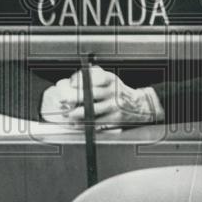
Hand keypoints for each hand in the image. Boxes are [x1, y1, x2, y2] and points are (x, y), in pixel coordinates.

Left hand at [41, 67, 159, 123]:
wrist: (139, 106)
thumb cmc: (118, 91)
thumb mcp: (109, 79)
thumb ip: (94, 77)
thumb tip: (72, 81)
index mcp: (110, 79)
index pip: (93, 77)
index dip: (79, 80)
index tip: (69, 84)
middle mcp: (112, 91)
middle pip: (90, 94)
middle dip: (73, 97)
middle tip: (62, 100)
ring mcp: (114, 106)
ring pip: (91, 110)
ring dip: (76, 113)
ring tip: (67, 114)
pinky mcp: (114, 118)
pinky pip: (96, 122)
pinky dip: (84, 124)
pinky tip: (76, 124)